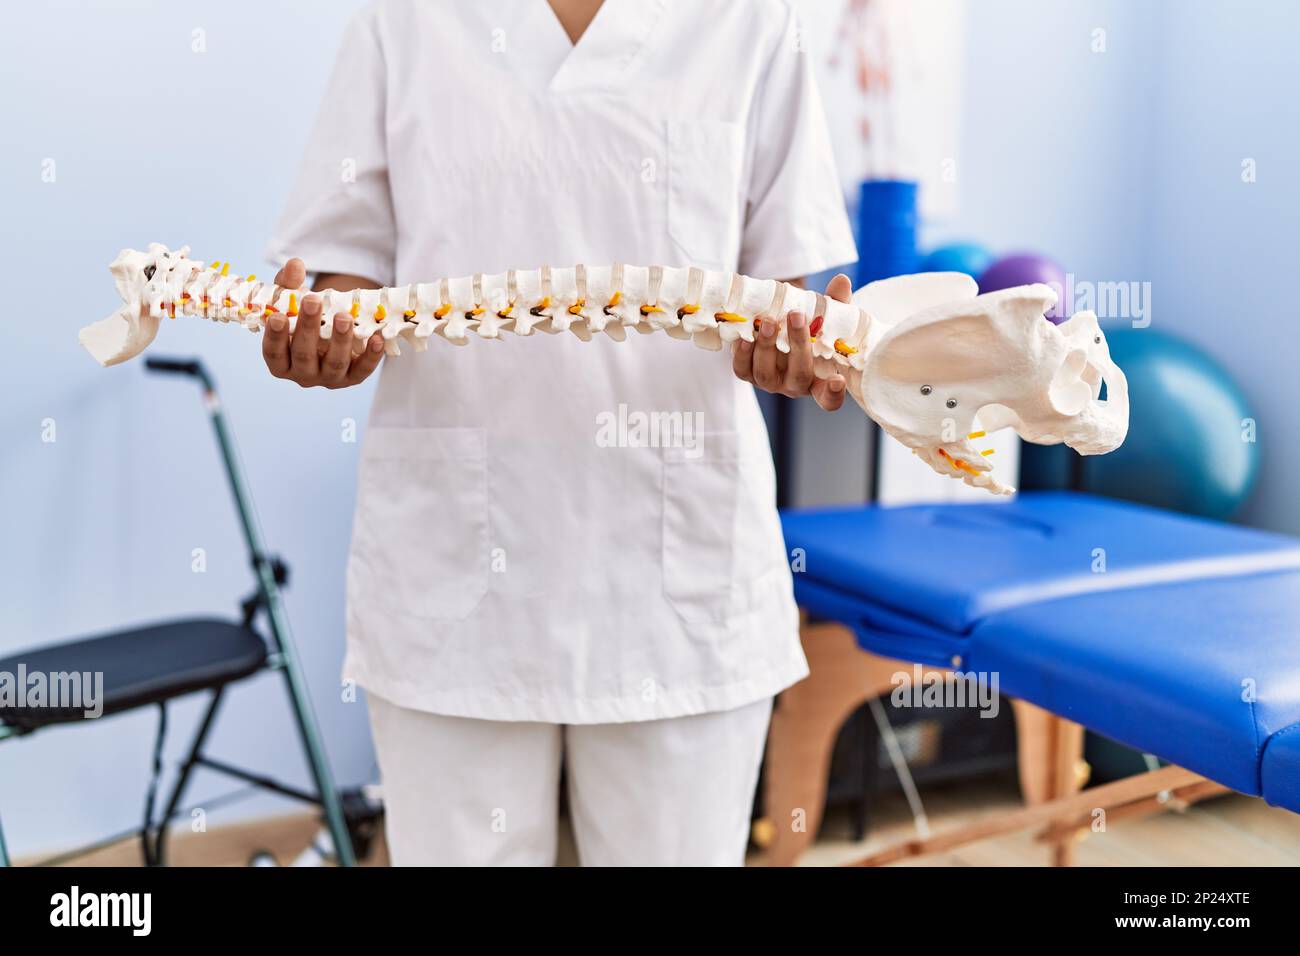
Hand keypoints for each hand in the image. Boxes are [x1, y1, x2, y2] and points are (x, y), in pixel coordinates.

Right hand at [261, 258, 384, 387]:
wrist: (330, 329)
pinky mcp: (353, 378)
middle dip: (309, 328)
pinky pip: (363, 370)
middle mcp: (302, 375)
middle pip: (304, 355)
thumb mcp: (291, 298)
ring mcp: (328, 379)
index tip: (278, 316)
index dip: (274, 337)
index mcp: (281, 362)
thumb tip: (295, 265)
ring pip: (334, 363)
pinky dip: (371, 356)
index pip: (274, 353)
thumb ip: (288, 283)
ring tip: (344, 316)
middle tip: (313, 301)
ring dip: (340, 340)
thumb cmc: (303, 315)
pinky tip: (377, 339)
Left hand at [731, 272, 851, 410]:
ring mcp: (769, 381)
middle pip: (797, 377)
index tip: (837, 380)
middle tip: (797, 315)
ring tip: (769, 321)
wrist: (779, 322)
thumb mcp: (826, 314)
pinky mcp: (747, 373)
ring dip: (766, 347)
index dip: (833, 394)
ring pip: (765, 374)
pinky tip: (746, 336)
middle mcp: (794, 385)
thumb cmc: (810, 324)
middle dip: (798, 345)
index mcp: (819, 379)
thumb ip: (835, 302)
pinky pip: (742, 369)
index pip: (829, 399)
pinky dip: (743, 354)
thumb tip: (841, 282)